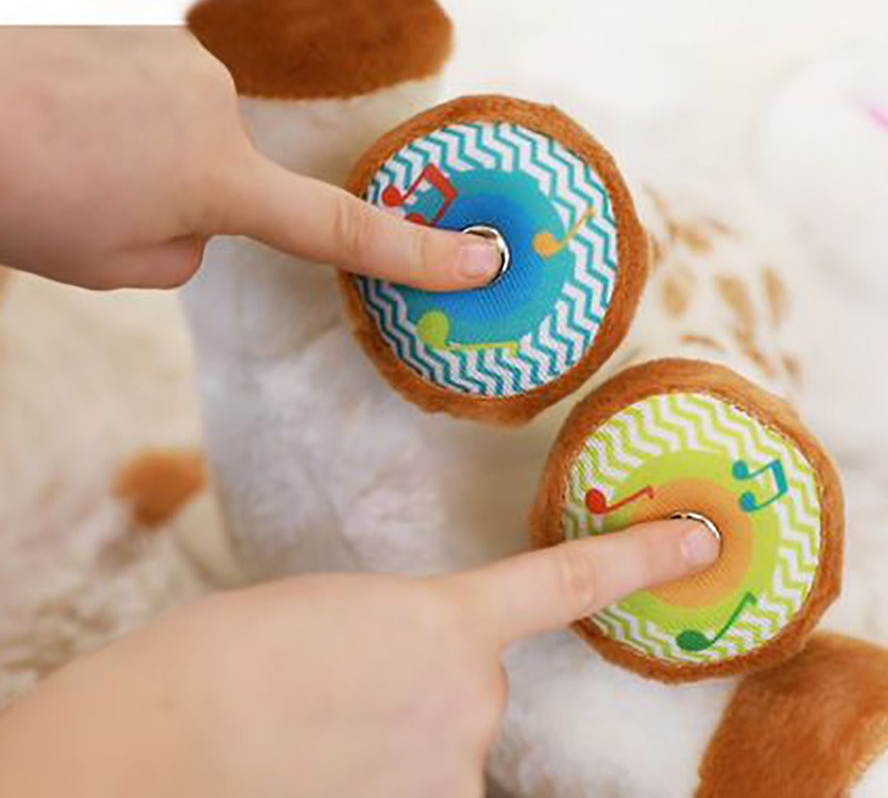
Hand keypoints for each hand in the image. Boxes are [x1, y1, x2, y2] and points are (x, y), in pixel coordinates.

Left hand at [0, 27, 500, 289]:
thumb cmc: (27, 200)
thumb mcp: (125, 266)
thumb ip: (192, 248)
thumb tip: (203, 211)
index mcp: (221, 178)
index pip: (342, 228)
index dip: (419, 253)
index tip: (483, 261)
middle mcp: (221, 104)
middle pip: (243, 184)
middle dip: (198, 206)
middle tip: (111, 204)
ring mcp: (189, 59)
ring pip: (205, 142)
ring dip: (164, 163)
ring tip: (85, 159)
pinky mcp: (156, 34)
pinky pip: (176, 101)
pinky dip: (143, 124)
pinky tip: (85, 122)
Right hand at [0, 520, 717, 797]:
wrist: (170, 730)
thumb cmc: (236, 651)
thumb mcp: (340, 613)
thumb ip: (405, 636)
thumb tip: (418, 671)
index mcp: (445, 618)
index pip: (567, 584)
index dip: (641, 560)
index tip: (701, 541)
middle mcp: (471, 699)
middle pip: (476, 691)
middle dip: (428, 687)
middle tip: (341, 689)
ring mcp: (451, 769)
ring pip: (447, 749)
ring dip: (401, 741)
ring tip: (319, 732)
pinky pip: (425, 787)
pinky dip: (387, 773)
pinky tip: (326, 762)